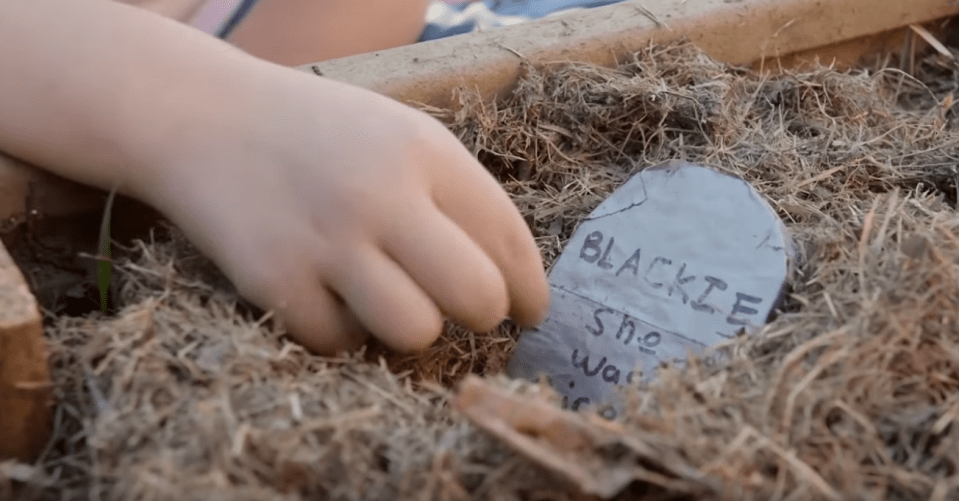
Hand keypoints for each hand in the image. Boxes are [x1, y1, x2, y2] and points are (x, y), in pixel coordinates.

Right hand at [141, 67, 549, 353]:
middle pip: (477, 297)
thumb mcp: (400, 137)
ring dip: (411, 327)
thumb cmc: (320, 136)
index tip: (531, 313)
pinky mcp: (274, 281)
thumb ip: (456, 197)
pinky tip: (327, 293)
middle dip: (483, 316)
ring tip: (388, 298)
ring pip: (415, 331)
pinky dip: (342, 330)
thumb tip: (511, 283)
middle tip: (467, 312)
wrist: (205, 118)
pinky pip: (341, 342)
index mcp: (425, 151)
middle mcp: (382, 195)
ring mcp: (326, 240)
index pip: (509, 240)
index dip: (531, 291)